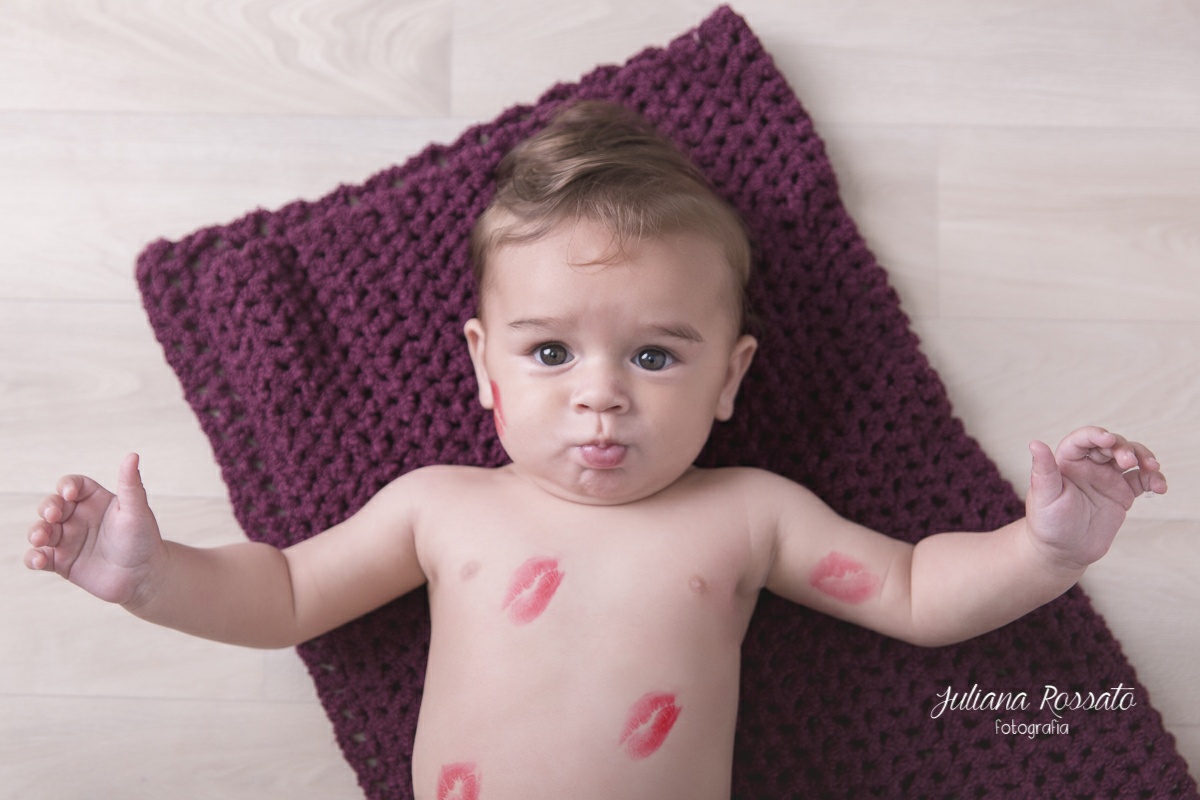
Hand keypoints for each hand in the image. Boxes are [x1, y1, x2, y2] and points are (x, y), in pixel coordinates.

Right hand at [25, 453, 164, 605]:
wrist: (144, 576)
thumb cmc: (143, 540)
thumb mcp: (137, 511)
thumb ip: (131, 485)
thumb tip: (132, 455)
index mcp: (95, 500)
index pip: (73, 485)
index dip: (67, 486)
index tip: (70, 493)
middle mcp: (78, 517)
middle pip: (52, 505)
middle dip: (48, 507)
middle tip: (53, 515)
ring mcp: (68, 540)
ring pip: (41, 530)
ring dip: (36, 531)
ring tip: (41, 537)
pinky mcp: (61, 562)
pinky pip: (39, 557)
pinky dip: (33, 557)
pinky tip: (39, 559)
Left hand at [1025, 427, 1166, 569]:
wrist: (1064, 551)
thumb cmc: (1047, 523)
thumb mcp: (1044, 497)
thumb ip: (1043, 470)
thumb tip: (1035, 443)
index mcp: (1068, 462)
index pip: (1082, 440)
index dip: (1095, 435)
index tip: (1107, 440)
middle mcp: (1089, 466)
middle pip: (1111, 445)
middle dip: (1123, 448)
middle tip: (1127, 461)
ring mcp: (1108, 479)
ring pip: (1131, 458)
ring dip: (1143, 457)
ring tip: (1152, 468)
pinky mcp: (1122, 494)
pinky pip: (1142, 480)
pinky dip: (1154, 479)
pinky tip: (1160, 487)